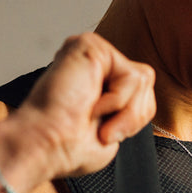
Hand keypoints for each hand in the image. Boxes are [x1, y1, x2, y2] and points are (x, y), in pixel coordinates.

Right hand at [13, 33, 155, 177]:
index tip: (100, 135)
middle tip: (100, 128)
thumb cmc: (68, 147)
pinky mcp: (91, 45)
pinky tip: (91, 104)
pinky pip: (133, 75)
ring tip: (93, 116)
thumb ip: (132, 110)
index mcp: (98, 83)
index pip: (142, 95)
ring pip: (143, 78)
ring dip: (124, 111)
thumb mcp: (115, 132)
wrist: (46, 147)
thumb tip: (143, 92)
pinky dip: (118, 100)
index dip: (130, 122)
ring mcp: (92, 52)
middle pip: (146, 84)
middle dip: (132, 116)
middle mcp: (94, 65)